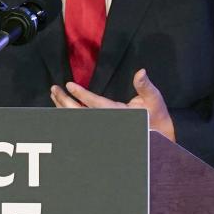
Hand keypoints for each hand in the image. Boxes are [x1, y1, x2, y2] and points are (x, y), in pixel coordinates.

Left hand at [50, 68, 175, 141]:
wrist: (159, 141)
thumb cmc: (156, 118)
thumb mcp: (154, 100)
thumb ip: (145, 86)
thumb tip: (140, 72)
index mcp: (119, 114)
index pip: (96, 104)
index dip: (81, 94)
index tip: (69, 85)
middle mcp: (107, 123)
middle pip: (80, 113)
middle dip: (65, 101)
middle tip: (54, 89)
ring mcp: (103, 128)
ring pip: (77, 119)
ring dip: (63, 107)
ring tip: (54, 94)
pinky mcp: (101, 130)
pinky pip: (80, 123)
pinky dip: (68, 114)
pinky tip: (60, 106)